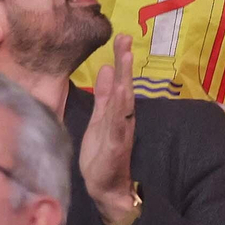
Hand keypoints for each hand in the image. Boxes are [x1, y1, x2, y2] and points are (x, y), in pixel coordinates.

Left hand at [80, 34, 139, 224]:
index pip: (119, 81)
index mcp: (117, 110)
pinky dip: (121, 109)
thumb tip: (107, 68)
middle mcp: (123, 117)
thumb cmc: (101, 153)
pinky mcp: (116, 144)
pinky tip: (121, 95)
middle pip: (125, 86)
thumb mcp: (99, 119)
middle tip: (125, 39)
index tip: (121, 37)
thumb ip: (104, 96)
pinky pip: (119, 124)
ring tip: (124, 59)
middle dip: (124, 63)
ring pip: (124, 102)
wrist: (105, 186)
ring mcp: (120, 130)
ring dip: (125, 80)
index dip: (121, 60)